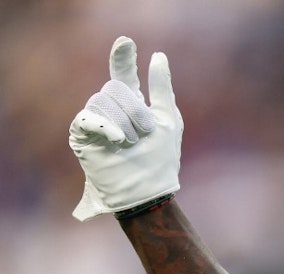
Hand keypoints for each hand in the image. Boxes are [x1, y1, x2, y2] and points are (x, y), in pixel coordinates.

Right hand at [69, 36, 182, 220]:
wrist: (148, 191)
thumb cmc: (161, 159)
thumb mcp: (168, 119)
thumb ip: (162, 88)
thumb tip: (159, 55)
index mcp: (131, 104)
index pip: (123, 74)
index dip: (123, 58)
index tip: (127, 42)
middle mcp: (111, 109)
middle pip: (116, 88)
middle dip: (136, 110)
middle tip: (146, 133)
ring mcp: (96, 121)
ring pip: (103, 101)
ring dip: (125, 123)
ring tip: (132, 143)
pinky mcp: (83, 136)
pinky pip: (87, 118)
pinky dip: (105, 126)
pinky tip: (118, 139)